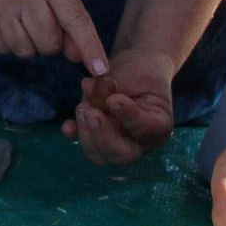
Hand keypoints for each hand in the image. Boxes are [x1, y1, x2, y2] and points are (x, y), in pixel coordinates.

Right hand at [0, 0, 107, 73]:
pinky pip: (3, 50)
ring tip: (24, 20)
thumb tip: (77, 57)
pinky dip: (9, 43)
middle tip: (43, 22)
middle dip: (51, 42)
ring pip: (25, 52)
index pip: (75, 20)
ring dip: (29, 44)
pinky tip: (6, 22)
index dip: (90, 46)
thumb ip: (72, 19)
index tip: (100, 69)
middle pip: (49, 44)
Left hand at [61, 46, 173, 165]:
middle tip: (91, 112)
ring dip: (87, 134)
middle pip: (122, 154)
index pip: (145, 129)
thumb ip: (113, 84)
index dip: (127, 117)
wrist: (135, 70)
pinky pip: (87, 145)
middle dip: (103, 136)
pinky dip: (76, 136)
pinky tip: (67, 127)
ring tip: (82, 108)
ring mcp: (119, 144)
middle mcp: (140, 142)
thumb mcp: (133, 72)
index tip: (113, 100)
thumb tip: (88, 88)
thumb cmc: (140, 70)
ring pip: (101, 156)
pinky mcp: (100, 138)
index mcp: (158, 125)